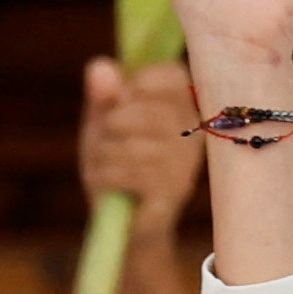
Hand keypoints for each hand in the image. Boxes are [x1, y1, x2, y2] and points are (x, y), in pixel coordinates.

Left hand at [81, 56, 204, 231]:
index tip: (120, 97)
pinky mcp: (171, 195)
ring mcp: (185, 167)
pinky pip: (132, 173)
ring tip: (104, 164)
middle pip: (150, 111)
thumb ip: (102, 95)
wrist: (121, 225)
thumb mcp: (103, 125)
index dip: (141, 80)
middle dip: (113, 122)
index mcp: (182, 109)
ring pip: (136, 145)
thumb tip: (100, 68)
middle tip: (106, 138)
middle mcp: (192, 135)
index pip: (174, 76)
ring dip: (106, 153)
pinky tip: (106, 183)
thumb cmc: (116, 167)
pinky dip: (107, 175)